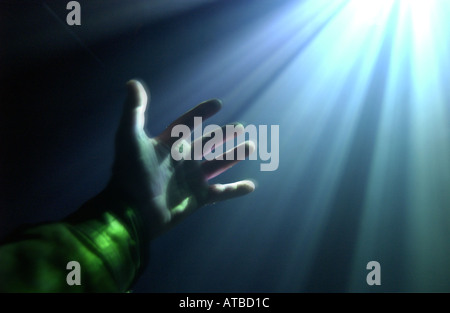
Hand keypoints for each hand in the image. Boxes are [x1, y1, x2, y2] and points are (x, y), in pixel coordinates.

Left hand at [108, 80, 254, 238]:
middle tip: (240, 127)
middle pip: (207, 143)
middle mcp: (181, 161)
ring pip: (217, 164)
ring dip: (234, 156)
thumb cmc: (130, 173)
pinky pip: (220, 194)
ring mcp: (190, 180)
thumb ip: (133, 111)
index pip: (186, 124)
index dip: (201, 113)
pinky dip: (235, 190)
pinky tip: (251, 186)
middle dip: (223, 135)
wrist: (132, 211)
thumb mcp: (129, 138)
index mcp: (167, 146)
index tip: (218, 104)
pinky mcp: (197, 200)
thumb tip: (133, 82)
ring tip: (250, 146)